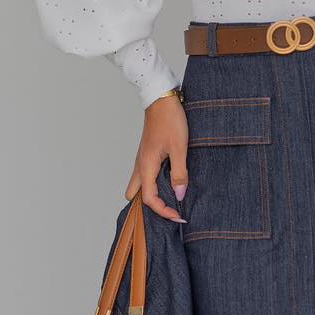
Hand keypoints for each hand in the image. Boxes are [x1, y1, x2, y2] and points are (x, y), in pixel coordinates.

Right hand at [125, 95, 188, 221]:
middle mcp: (140, 165)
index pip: (149, 199)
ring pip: (139, 186)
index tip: (178, 215)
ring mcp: (142, 160)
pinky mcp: (147, 155)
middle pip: (135, 196)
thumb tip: (179, 194)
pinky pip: (145, 176)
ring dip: (152, 195)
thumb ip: (179, 173)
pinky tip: (169, 182)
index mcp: (146, 166)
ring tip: (170, 199)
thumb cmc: (170, 120)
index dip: (163, 211)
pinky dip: (154, 185)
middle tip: (169, 209)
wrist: (161, 99)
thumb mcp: (179, 148)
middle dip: (150, 206)